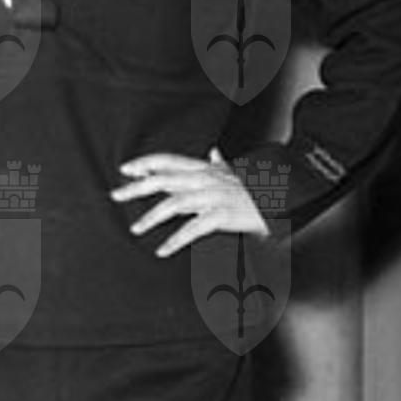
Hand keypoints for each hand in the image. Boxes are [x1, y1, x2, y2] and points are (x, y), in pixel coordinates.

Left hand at [111, 147, 268, 258]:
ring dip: (151, 217)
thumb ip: (220, 163)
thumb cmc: (259, 187)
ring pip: (174, 204)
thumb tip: (213, 151)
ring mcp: (214, 196)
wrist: (284, 198)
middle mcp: (206, 179)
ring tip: (135, 228)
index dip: (146, 163)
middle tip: (116, 194)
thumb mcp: (237, 172)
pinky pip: (193, 228)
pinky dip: (176, 240)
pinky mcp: (223, 215)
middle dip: (137, 187)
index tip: (126, 169)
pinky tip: (162, 249)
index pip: (169, 161)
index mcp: (206, 168)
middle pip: (164, 180)